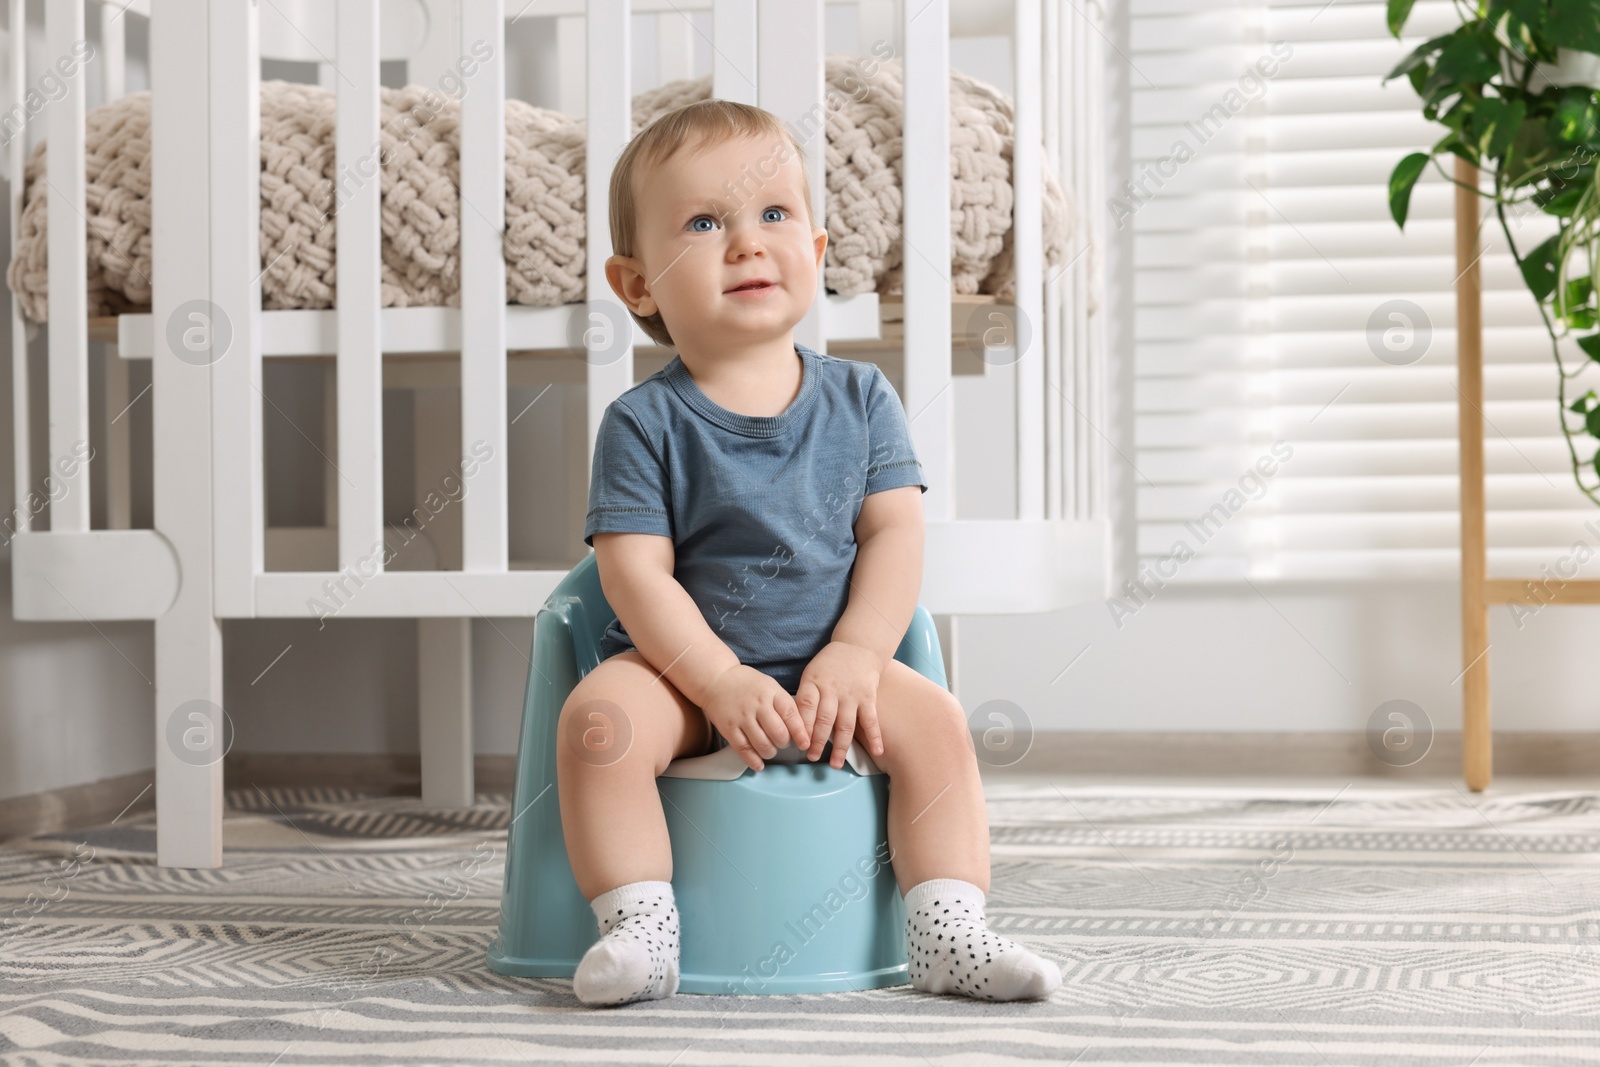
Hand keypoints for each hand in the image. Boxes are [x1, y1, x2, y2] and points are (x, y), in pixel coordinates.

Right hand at [701, 664, 810, 772]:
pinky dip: (753, 760)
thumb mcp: (770, 685)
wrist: (716, 679)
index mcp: (771, 692)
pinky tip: (759, 764)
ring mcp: (742, 717)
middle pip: (778, 733)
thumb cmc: (747, 684)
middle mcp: (757, 705)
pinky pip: (744, 749)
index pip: (791, 714)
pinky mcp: (728, 728)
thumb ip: (783, 704)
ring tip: (770, 750)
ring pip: (763, 744)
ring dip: (771, 752)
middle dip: (785, 743)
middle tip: (783, 742)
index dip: (800, 732)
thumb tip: (800, 728)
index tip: (805, 743)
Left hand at [796, 642, 884, 768]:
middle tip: (812, 757)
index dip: (802, 727)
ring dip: (840, 746)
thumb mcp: (811, 674)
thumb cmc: (829, 665)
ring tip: (835, 764)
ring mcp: (851, 694)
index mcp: (814, 682)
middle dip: (817, 741)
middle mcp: (832, 689)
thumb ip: (806, 697)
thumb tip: (796, 727)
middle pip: (824, 719)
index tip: (799, 744)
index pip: (806, 707)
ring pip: (845, 724)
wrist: (858, 646)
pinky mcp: (868, 697)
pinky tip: (877, 752)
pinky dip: (875, 736)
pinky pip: (871, 720)